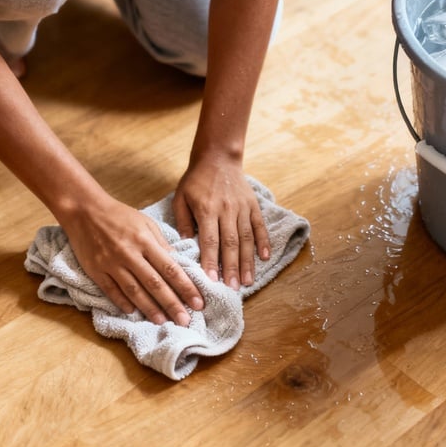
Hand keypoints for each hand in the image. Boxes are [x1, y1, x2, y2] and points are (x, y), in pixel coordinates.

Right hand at [60, 194, 203, 325]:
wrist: (84, 210)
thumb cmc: (119, 215)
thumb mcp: (146, 223)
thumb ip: (162, 244)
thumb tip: (177, 263)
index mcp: (145, 241)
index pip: (170, 268)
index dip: (186, 287)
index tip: (198, 302)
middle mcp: (130, 254)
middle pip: (154, 284)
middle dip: (172, 303)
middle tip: (185, 321)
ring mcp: (111, 263)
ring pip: (134, 291)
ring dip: (149, 308)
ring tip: (162, 322)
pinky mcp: (96, 270)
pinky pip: (111, 290)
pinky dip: (122, 302)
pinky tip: (133, 312)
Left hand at [173, 156, 270, 288]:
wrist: (218, 157)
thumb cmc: (196, 180)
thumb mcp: (181, 197)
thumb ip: (182, 221)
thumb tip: (184, 245)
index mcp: (207, 209)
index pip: (209, 240)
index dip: (211, 261)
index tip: (212, 280)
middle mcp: (227, 210)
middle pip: (230, 243)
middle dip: (232, 268)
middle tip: (233, 289)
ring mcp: (242, 208)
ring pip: (246, 238)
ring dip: (247, 261)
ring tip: (248, 281)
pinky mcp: (253, 205)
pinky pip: (259, 226)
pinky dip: (263, 242)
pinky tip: (265, 257)